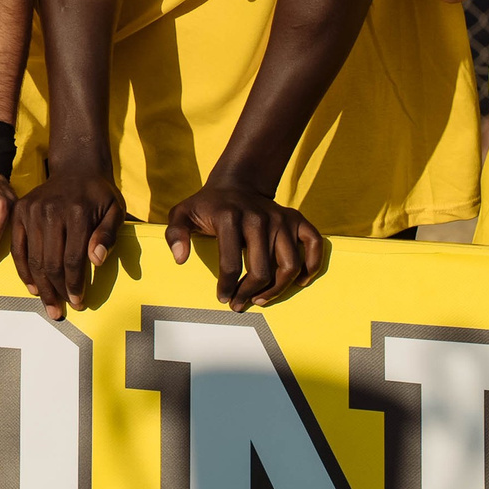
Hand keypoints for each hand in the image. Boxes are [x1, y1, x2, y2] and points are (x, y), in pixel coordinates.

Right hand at [10, 166, 126, 319]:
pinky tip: (31, 286)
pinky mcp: (18, 212)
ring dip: (41, 286)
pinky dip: (23, 270)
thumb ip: (108, 236)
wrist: (76, 168)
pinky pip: (17, 247)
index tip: (79, 303)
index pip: (73, 259)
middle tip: (60, 312)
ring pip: (33, 258)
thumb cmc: (99, 195)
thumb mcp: (115, 211)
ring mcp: (31, 211)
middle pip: (51, 262)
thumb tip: (96, 261)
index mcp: (77, 213)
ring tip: (48, 305)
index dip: (75, 285)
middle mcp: (50, 212)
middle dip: (56, 292)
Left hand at [165, 181, 325, 310]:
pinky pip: (314, 245)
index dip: (227, 286)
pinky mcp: (297, 219)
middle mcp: (258, 217)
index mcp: (229, 217)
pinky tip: (299, 281)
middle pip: (262, 269)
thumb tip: (180, 258)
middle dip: (250, 293)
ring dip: (278, 288)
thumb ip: (175, 234)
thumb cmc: (208, 206)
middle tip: (241, 304)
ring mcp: (280, 218)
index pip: (230, 263)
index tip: (223, 298)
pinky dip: (311, 265)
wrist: (235, 184)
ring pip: (289, 264)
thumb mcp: (182, 214)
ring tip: (263, 299)